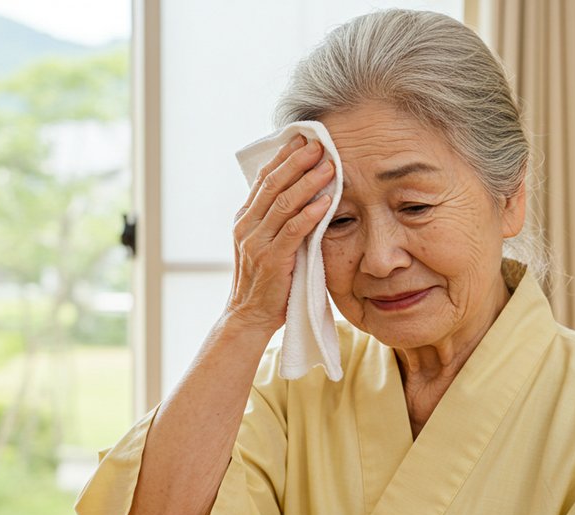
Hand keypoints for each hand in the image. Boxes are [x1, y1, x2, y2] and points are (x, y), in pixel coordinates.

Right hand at [225, 135, 334, 333]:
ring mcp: (256, 242)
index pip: (264, 178)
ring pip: (282, 202)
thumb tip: (303, 195)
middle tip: (319, 144)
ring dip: (308, 182)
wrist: (249, 316)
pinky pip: (292, 231)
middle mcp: (246, 225)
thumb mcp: (266, 243)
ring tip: (329, 166)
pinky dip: (310, 214)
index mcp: (245, 218)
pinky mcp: (271, 259)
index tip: (303, 138)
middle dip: (297, 161)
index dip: (284, 157)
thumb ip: (278, 221)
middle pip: (272, 183)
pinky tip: (327, 202)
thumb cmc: (266, 280)